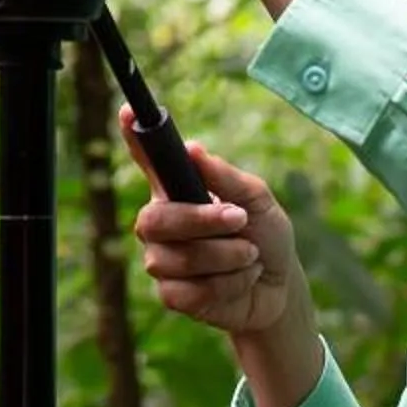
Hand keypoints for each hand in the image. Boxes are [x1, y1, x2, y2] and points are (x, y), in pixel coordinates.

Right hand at [123, 109, 308, 337]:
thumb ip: (227, 178)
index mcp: (177, 190)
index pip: (149, 161)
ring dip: (226, 257)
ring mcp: (162, 261)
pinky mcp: (172, 296)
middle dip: (202, 220)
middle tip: (239, 219)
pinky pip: (188, 292)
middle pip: (154, 220)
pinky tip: (239, 282)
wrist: (280, 288)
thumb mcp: (258, 201)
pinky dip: (227, 286)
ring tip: (249, 255)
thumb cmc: (265, 235)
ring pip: (178, 259)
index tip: (126, 111)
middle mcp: (161, 223)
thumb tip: (193, 150)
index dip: (133, 137)